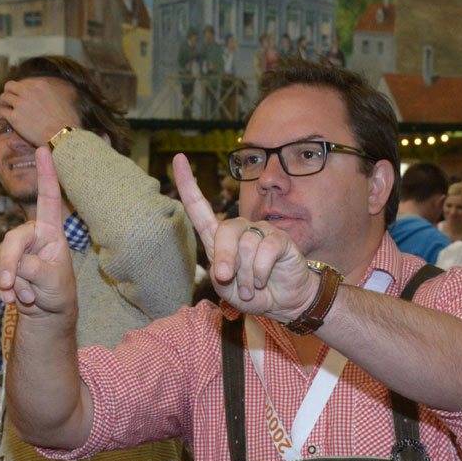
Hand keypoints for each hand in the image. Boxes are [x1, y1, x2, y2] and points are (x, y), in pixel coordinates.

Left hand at [0, 78, 78, 146]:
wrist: (61, 134)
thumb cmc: (66, 122)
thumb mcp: (63, 100)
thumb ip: (55, 95)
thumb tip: (56, 98)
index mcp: (40, 85)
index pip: (23, 83)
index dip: (20, 91)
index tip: (20, 99)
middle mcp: (28, 91)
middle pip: (9, 86)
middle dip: (8, 94)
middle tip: (8, 103)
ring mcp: (20, 103)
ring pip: (3, 98)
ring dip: (3, 105)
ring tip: (5, 113)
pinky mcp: (14, 117)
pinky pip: (1, 112)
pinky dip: (1, 117)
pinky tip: (4, 122)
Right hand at [0, 146, 76, 317]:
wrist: (46, 315)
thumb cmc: (58, 293)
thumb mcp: (53, 283)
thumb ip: (36, 270)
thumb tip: (17, 263)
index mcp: (52, 232)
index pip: (49, 199)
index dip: (46, 174)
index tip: (43, 149)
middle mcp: (33, 235)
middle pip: (13, 240)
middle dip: (10, 265)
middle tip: (10, 286)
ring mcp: (16, 248)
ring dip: (7, 282)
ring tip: (23, 298)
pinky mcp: (2, 262)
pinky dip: (0, 286)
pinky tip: (11, 299)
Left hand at [172, 153, 317, 321]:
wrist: (283, 301)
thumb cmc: (252, 293)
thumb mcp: (227, 288)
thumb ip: (220, 273)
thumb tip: (225, 268)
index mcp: (219, 238)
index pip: (200, 207)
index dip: (188, 184)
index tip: (178, 159)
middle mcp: (239, 229)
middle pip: (224, 231)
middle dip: (225, 258)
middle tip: (227, 279)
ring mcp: (261, 231)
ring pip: (246, 245)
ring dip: (247, 275)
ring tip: (252, 288)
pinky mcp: (280, 238)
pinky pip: (265, 250)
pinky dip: (261, 272)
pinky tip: (264, 280)